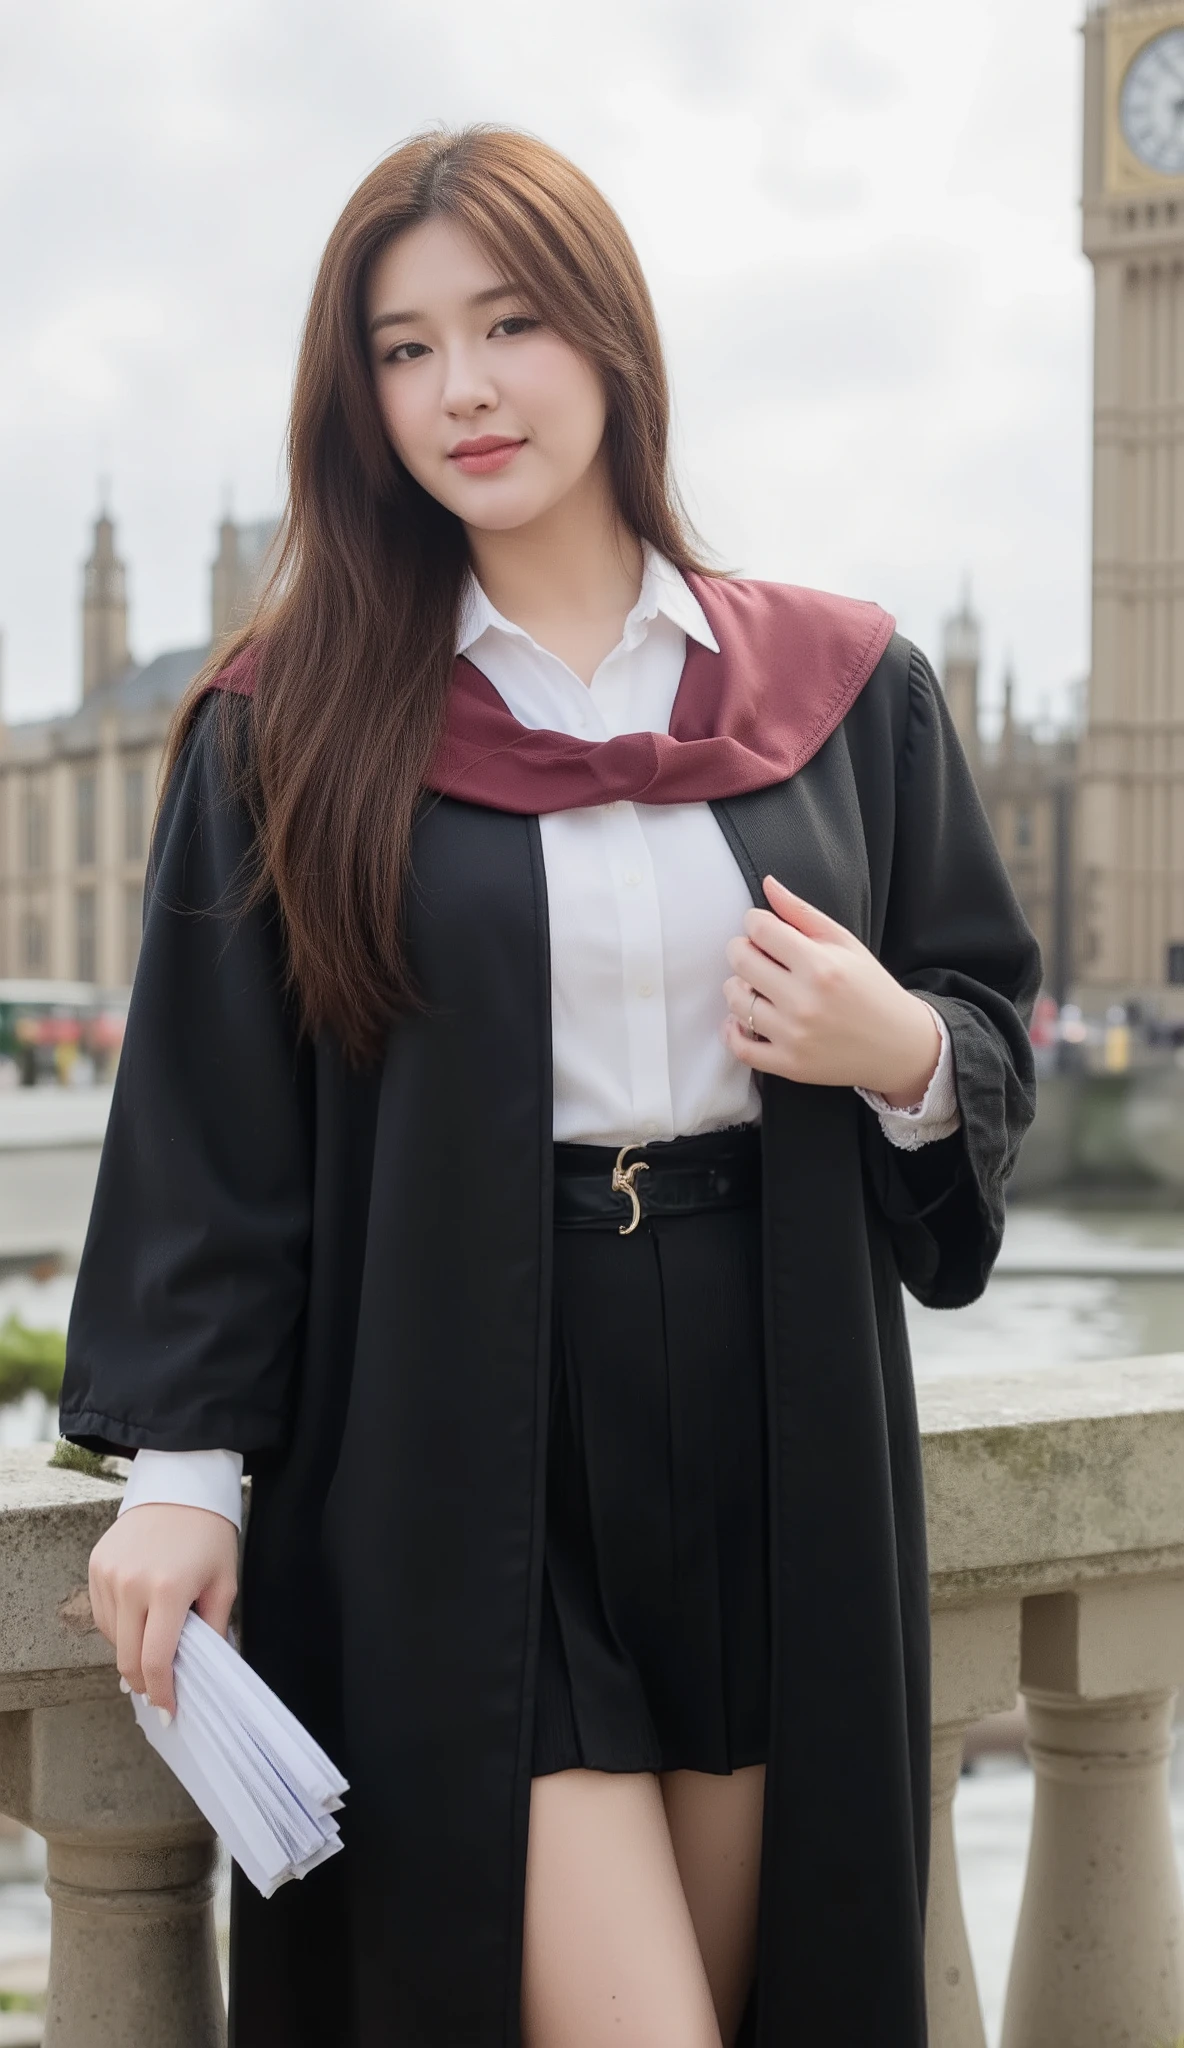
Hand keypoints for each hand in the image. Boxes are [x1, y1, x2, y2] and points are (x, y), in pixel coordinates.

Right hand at [88, 1503, 238, 1717]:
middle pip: (126, 1658)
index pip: (154, 1661)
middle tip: (159, 1690)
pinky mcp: (95, 1565)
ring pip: (112, 1638)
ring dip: (131, 1651)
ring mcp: (108, 1574)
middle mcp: (131, 1584)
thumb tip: (203, 1673)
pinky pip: (102, 1614)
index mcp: (167, 1590)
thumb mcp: (223, 1583)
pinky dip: (119, 1626)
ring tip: (154, 1642)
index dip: (161, 1692)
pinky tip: (139, 1618)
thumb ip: (213, 1631)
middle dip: (143, 1682)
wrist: (180, 1486)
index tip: (169, 1709)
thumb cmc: (209, 1535)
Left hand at [722, 874, 941, 1103]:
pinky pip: (740, 1046)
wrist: (899, 1045)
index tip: (763, 929)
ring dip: (738, 987)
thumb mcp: (845, 943)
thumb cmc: (871, 989)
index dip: (755, 923)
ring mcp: (794, 1035)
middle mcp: (804, 1000)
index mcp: (820, 964)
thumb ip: (802, 913)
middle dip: (741, 949)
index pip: (760, 929)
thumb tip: (767, 884)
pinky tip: (743, 1019)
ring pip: (735, 1000)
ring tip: (756, 985)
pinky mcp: (789, 1064)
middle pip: (740, 960)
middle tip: (755, 953)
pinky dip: (733, 1031)